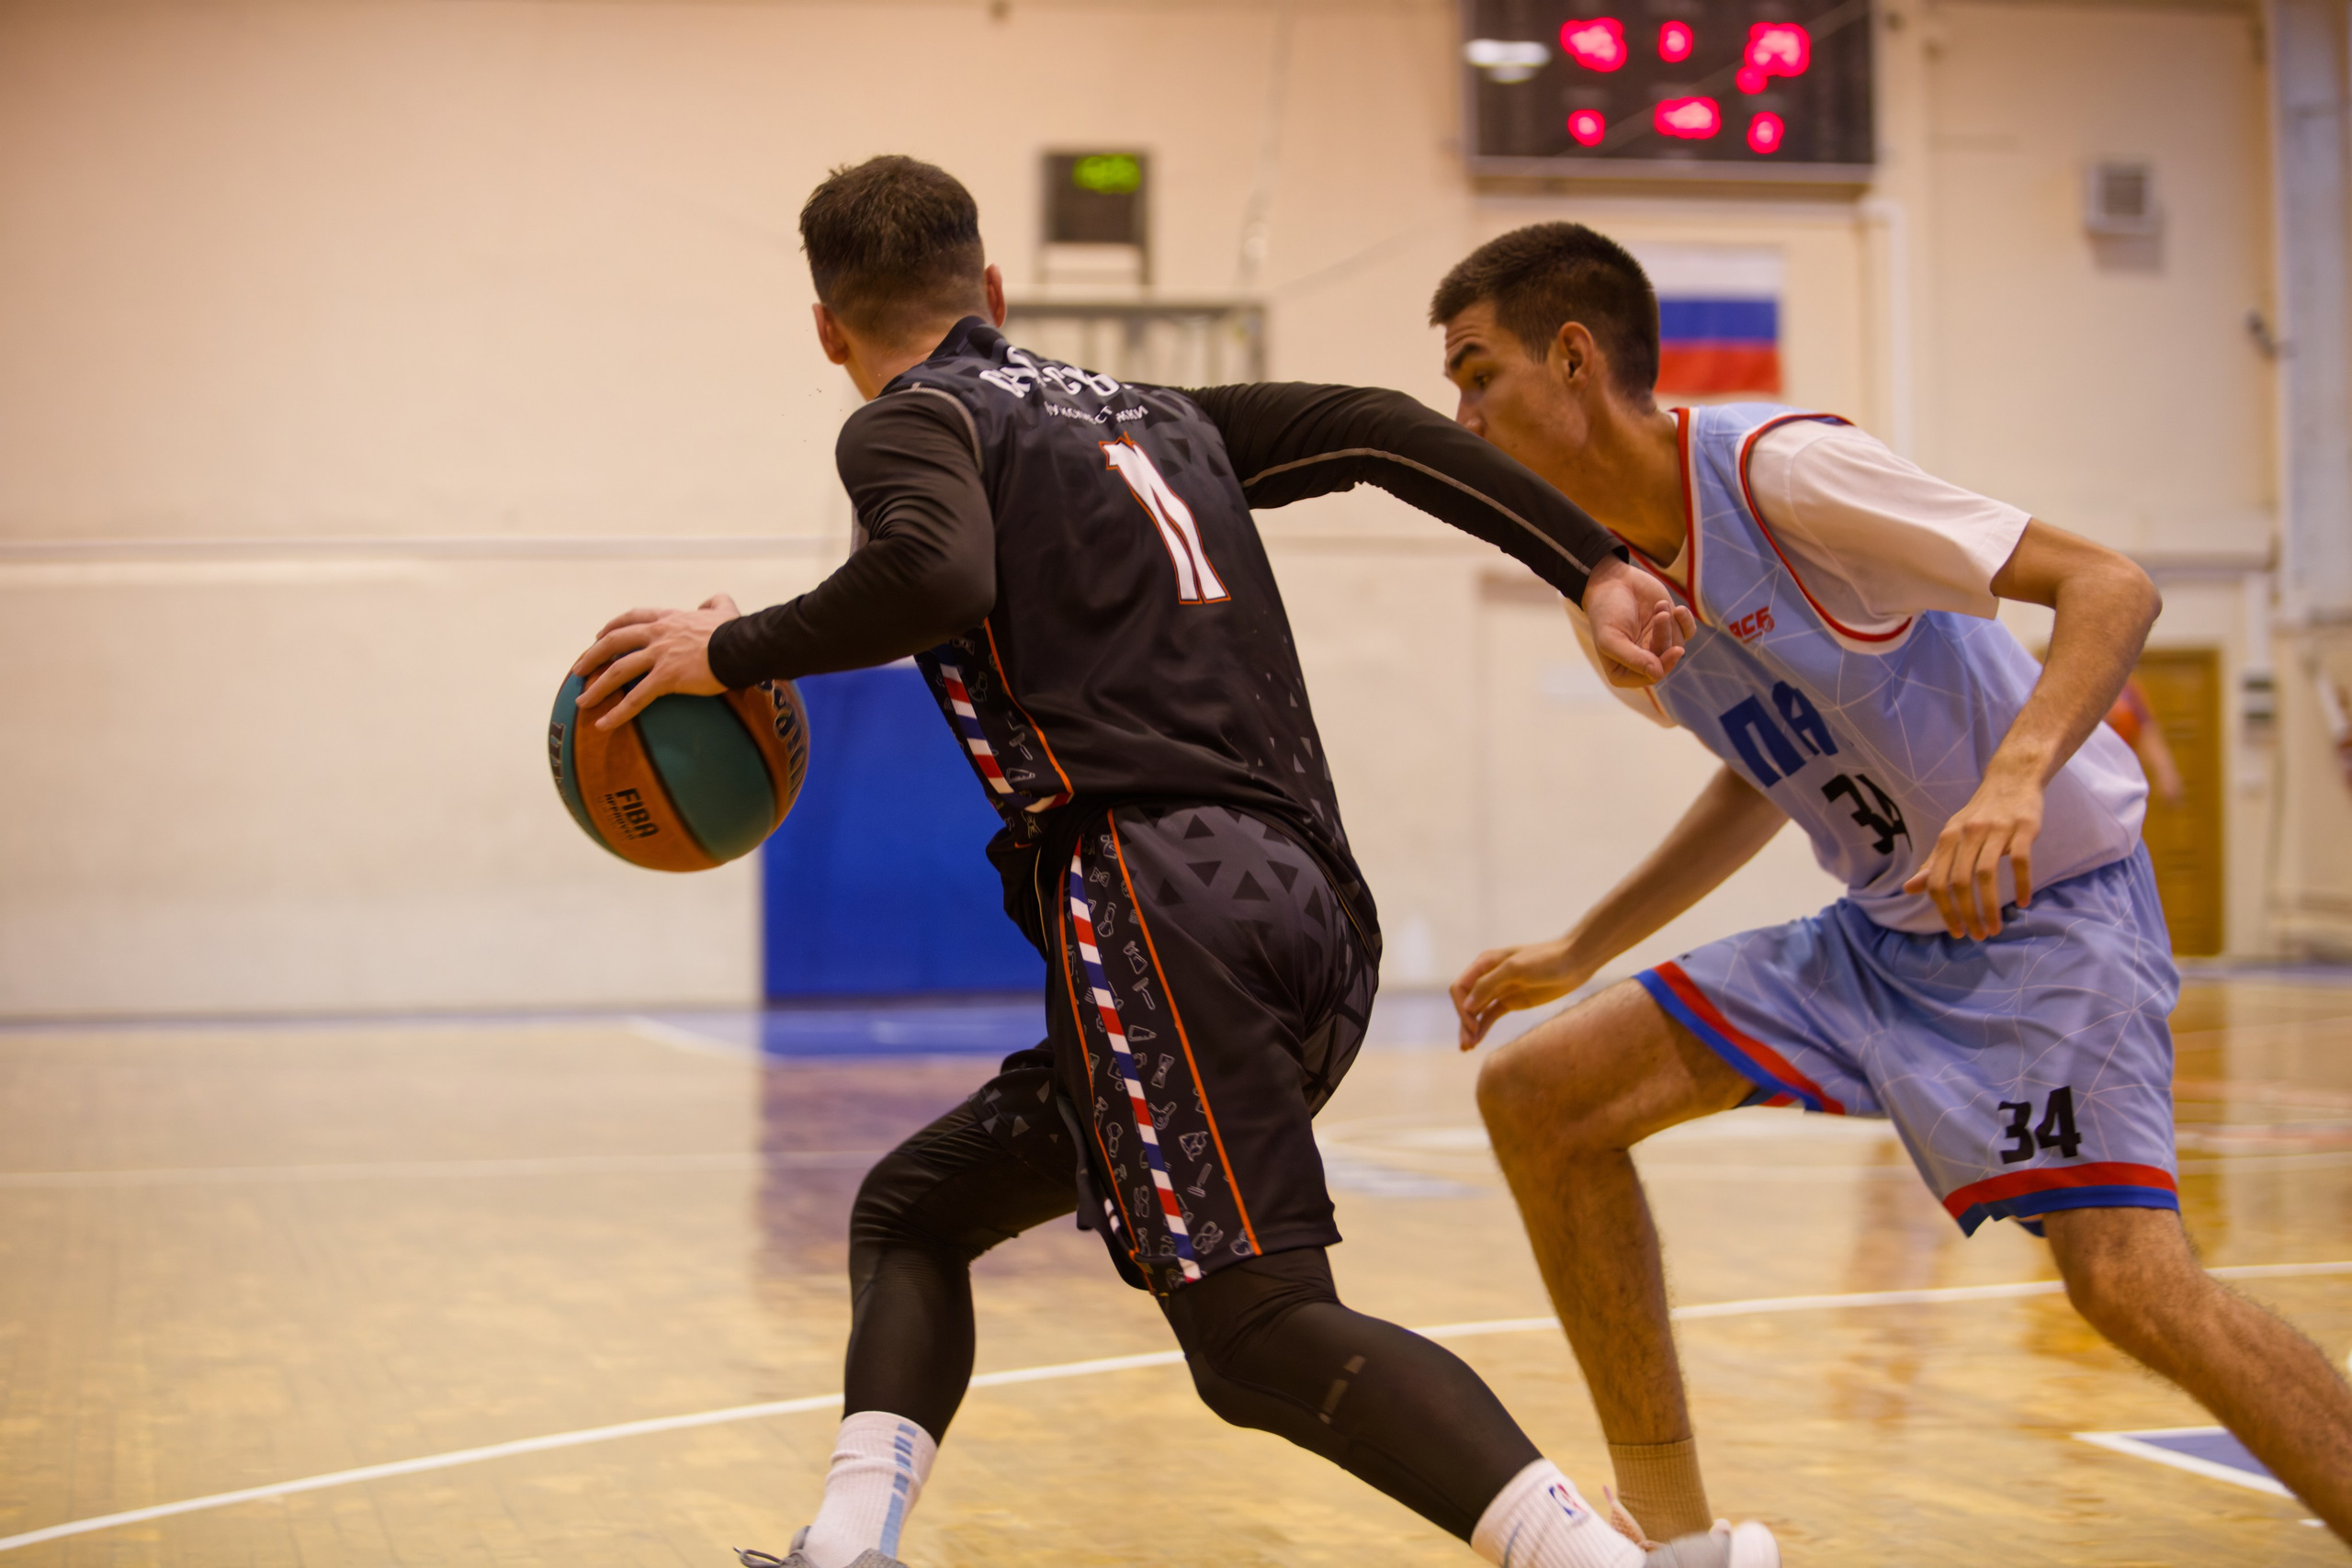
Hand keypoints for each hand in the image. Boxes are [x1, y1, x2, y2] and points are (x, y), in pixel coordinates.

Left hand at [572, 594, 741, 729]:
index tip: (600, 635)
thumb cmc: (738, 630)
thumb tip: (709, 602)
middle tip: (579, 670)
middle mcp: (658, 634)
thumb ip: (714, 601)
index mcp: (669, 618)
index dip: (613, 626)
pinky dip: (617, 712)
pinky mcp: (667, 677)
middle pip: (614, 641)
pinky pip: (636, 697)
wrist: (745, 646)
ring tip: (582, 701)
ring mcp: (660, 655)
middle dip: (592, 656)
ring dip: (597, 686)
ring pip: (618, 669)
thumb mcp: (725, 608)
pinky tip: (603, 724)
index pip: (633, 618)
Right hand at [1449, 936, 1592, 1050]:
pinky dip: (1482, 1028)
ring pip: (1476, 1012)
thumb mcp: (1516, 969)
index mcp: (1484, 964)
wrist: (1575, 962)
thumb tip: (1466, 1006)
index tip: (1473, 1026)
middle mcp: (1488, 976)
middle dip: (1464, 1023)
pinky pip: (1490, 1016)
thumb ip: (1489, 984)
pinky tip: (1477, 1042)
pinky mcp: (1512, 1001)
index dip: (1461, 1008)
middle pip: (1466, 1002)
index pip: (1460, 988)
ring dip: (1470, 1029)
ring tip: (1468, 1048)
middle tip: (1468, 1045)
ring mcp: (1500, 990)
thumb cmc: (1546, 960)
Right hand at [1582, 556, 1693, 686]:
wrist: (1613, 581)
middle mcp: (1642, 661)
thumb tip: (1658, 673)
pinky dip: (1686, 620)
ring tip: (1659, 604)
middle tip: (1660, 615)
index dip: (1663, 664)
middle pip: (1666, 660)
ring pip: (1677, 644)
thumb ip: (1632, 659)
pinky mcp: (1669, 627)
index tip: (1673, 649)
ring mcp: (1657, 643)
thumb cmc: (1606, 611)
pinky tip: (1678, 609)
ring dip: (1671, 624)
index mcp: (1623, 671)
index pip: (1651, 677)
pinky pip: (1688, 632)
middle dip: (1664, 637)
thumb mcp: (1611, 638)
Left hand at [1902, 759, 2043, 938]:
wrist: (2012, 779)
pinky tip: (2023, 903)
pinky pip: (2021, 860)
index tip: (1956, 932)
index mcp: (1948, 837)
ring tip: (1995, 928)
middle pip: (1960, 881)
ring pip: (1987, 874)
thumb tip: (1908, 889)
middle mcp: (1968, 833)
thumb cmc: (1979, 814)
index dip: (1944, 910)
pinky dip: (2022, 884)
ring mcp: (1996, 829)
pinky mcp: (2023, 827)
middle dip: (1967, 913)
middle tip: (1978, 935)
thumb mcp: (1952, 835)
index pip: (1938, 881)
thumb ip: (1934, 864)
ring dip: (1990, 906)